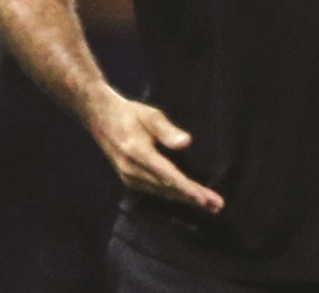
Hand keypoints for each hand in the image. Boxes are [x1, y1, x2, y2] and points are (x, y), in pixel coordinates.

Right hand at [87, 87, 224, 212]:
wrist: (101, 118)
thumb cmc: (130, 113)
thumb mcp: (150, 115)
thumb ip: (168, 130)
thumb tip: (186, 142)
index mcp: (138, 153)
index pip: (168, 175)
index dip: (187, 188)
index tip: (204, 198)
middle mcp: (132, 170)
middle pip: (168, 188)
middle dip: (193, 198)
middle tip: (217, 205)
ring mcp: (129, 177)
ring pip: (162, 192)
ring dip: (185, 199)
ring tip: (209, 205)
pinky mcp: (129, 179)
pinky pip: (155, 191)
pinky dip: (173, 195)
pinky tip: (187, 197)